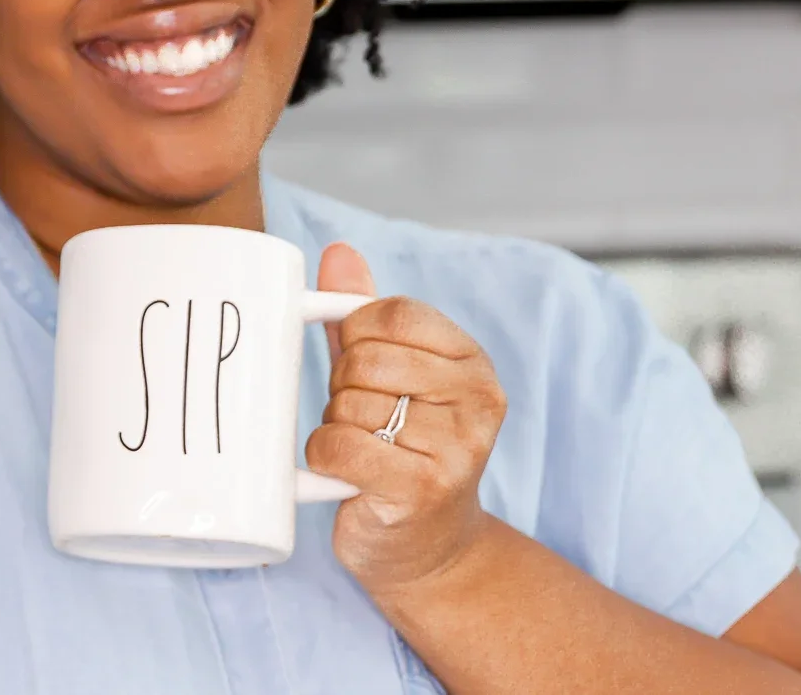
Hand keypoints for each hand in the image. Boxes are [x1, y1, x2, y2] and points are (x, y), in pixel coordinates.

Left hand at [307, 242, 507, 599]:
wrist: (429, 549)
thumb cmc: (401, 448)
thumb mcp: (390, 375)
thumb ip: (365, 313)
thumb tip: (338, 252)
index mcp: (472, 361)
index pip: (390, 314)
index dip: (354, 337)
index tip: (361, 368)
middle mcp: (477, 400)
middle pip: (366, 360)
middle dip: (343, 389)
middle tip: (362, 419)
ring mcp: (456, 448)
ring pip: (350, 405)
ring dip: (337, 427)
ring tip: (363, 450)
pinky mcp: (422, 491)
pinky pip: (340, 446)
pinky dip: (324, 458)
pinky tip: (345, 474)